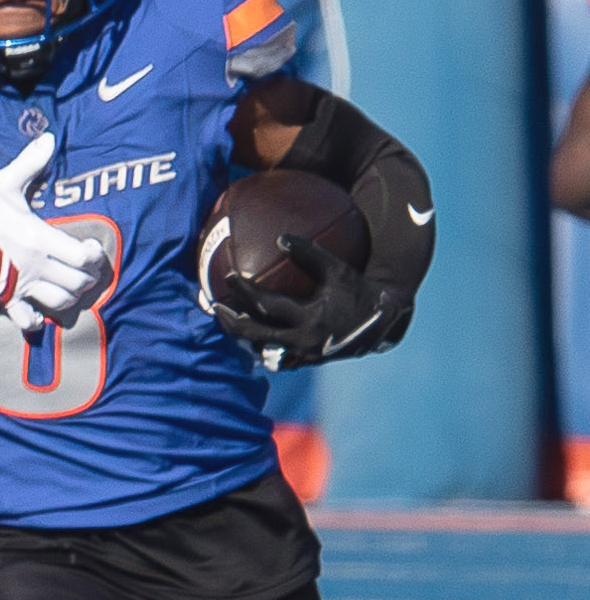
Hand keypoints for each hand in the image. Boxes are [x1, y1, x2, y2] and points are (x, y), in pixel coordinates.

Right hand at [0, 135, 110, 330]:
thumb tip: (48, 138)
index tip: (92, 248)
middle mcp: (35, 266)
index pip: (83, 257)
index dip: (95, 256)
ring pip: (61, 303)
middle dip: (88, 278)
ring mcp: (21, 285)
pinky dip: (39, 320)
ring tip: (68, 286)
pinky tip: (40, 311)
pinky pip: (29, 320)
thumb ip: (30, 163)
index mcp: (39, 238)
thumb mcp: (4, 183)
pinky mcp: (5, 298)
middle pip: (79, 283)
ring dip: (70, 298)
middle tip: (84, 268)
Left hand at [213, 233, 409, 369]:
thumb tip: (280, 239)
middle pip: (255, 334)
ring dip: (243, 336)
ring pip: (264, 350)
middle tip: (214, 306)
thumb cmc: (360, 290)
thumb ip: (309, 253)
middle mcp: (303, 341)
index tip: (229, 277)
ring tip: (227, 320)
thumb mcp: (337, 269)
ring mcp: (305, 355)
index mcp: (309, 317)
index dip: (245, 291)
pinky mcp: (309, 361)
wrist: (385, 321)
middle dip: (231, 321)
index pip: (266, 305)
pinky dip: (263, 347)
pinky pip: (278, 358)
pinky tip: (250, 335)